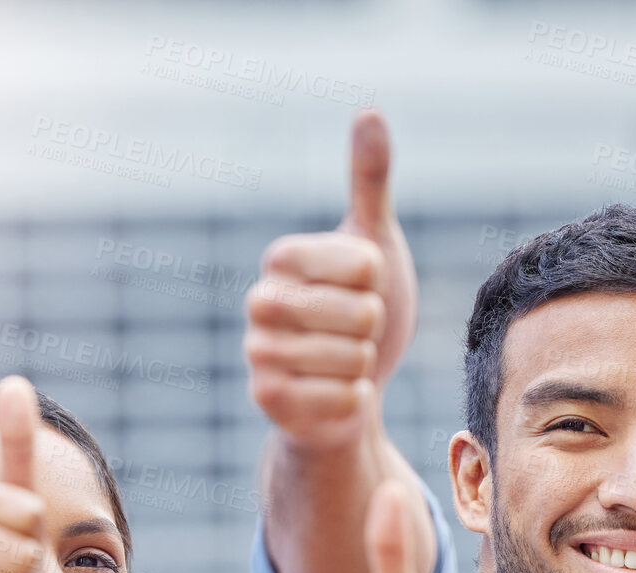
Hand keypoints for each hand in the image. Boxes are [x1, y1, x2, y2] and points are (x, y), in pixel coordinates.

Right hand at [246, 109, 417, 449]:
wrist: (348, 389)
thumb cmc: (362, 312)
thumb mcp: (375, 243)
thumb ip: (369, 181)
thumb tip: (369, 111)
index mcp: (282, 258)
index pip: (362, 264)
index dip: (378, 281)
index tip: (362, 288)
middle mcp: (259, 301)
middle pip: (359, 313)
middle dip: (372, 326)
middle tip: (355, 331)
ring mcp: (258, 352)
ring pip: (352, 359)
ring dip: (364, 365)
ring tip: (345, 362)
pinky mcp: (267, 399)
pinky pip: (341, 398)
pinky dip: (355, 399)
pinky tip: (337, 394)